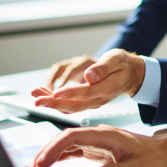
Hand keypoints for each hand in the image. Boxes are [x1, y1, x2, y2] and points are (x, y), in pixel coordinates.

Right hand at [28, 124, 166, 166]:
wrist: (162, 153)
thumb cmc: (151, 159)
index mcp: (104, 135)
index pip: (71, 137)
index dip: (53, 150)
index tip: (41, 166)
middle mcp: (97, 135)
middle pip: (63, 139)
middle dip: (45, 154)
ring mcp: (96, 141)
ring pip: (65, 144)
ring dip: (49, 156)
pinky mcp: (96, 149)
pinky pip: (72, 150)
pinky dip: (59, 157)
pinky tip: (50, 165)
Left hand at [31, 49, 145, 113]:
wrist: (131, 75)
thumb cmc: (123, 65)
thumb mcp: (116, 59)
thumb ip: (103, 68)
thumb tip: (89, 75)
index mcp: (108, 88)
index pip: (87, 93)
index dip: (71, 94)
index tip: (56, 93)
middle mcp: (100, 99)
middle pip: (75, 105)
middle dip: (54, 103)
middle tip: (37, 99)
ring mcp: (94, 103)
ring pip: (70, 107)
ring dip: (52, 103)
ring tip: (35, 94)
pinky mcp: (89, 102)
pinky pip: (71, 105)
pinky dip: (57, 101)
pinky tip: (45, 94)